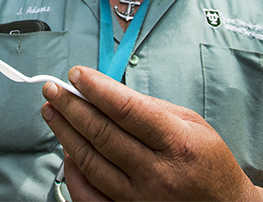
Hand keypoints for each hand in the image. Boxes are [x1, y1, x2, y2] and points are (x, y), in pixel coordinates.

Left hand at [41, 67, 260, 201]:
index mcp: (177, 144)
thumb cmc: (209, 165)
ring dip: (65, 132)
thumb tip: (108, 93)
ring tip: (53, 111)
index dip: (96, 88)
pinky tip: (65, 149)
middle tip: (53, 88)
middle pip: (101, 133)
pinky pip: (88, 194)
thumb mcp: (194, 126)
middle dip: (71, 106)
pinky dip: (72, 170)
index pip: (126, 109)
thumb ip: (152, 108)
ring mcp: (139, 199)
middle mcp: (157, 174)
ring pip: (89, 161)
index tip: (77, 74)